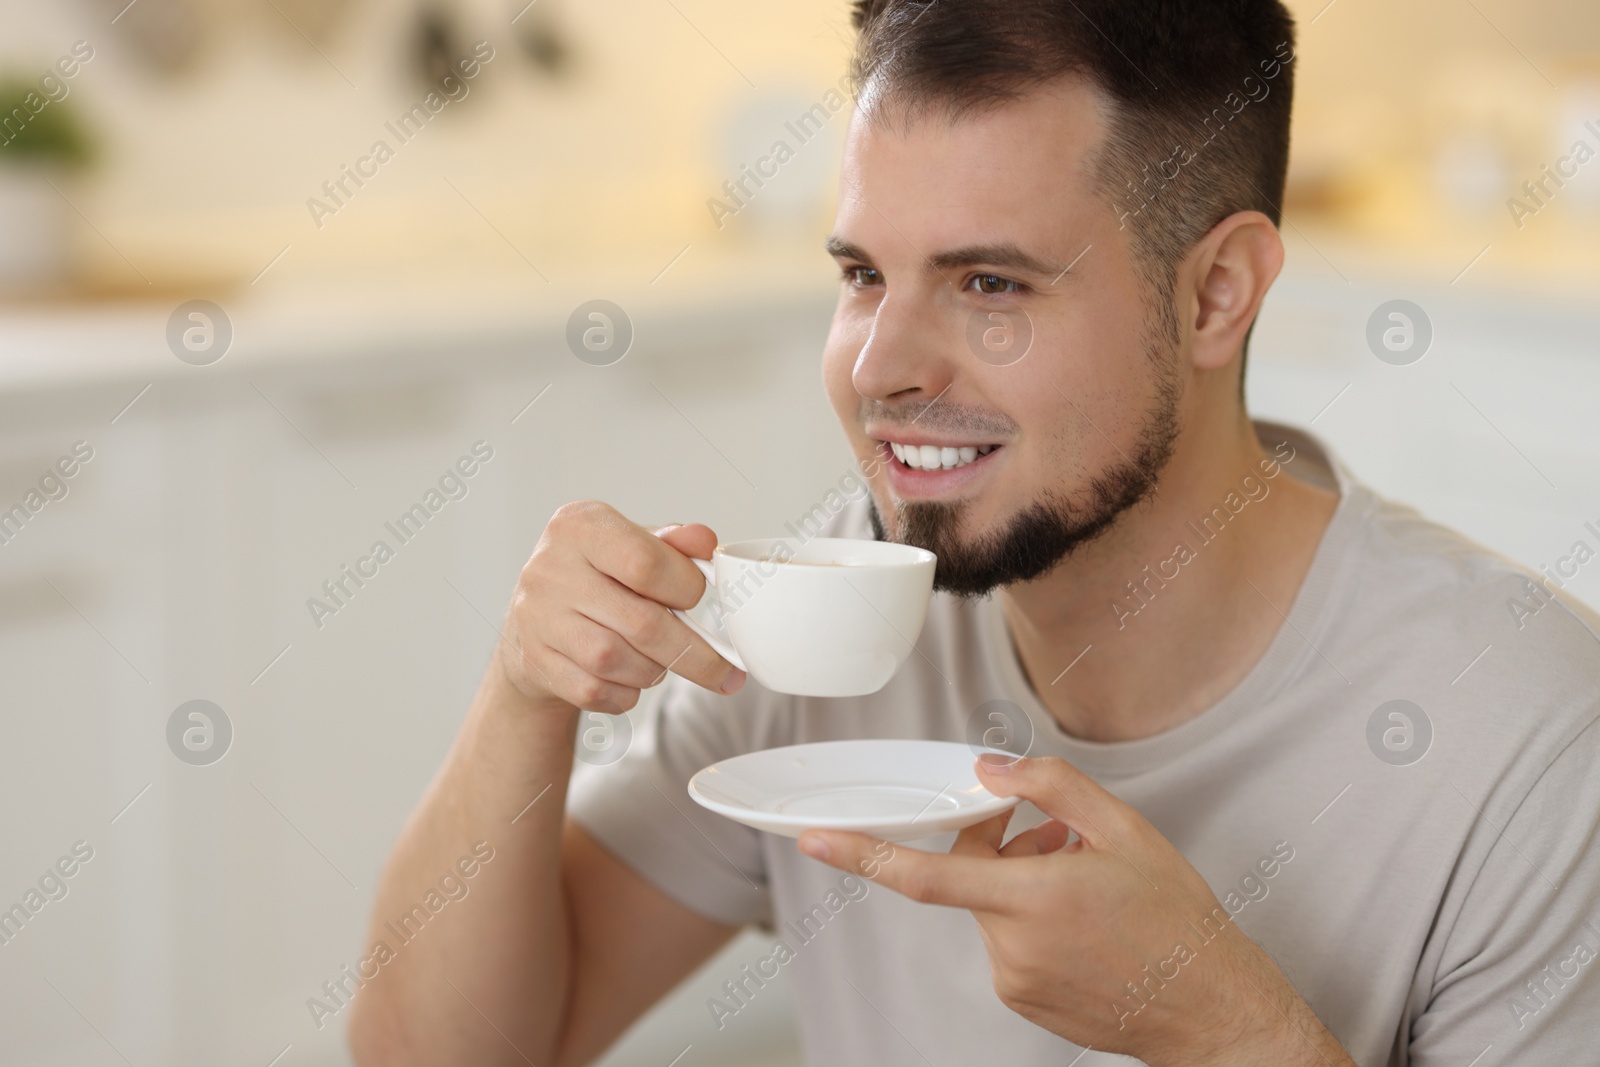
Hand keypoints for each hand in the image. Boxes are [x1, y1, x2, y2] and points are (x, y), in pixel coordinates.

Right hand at [497, 501, 744, 713]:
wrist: (534, 620)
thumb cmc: (595, 577)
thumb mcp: (631, 545)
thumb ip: (672, 545)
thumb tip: (705, 541)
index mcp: (580, 527)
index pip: (647, 563)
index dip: (686, 588)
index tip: (698, 599)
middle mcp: (551, 569)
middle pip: (641, 622)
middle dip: (693, 652)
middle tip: (724, 670)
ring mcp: (538, 617)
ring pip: (616, 661)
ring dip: (653, 671)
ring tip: (659, 661)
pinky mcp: (534, 661)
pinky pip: (594, 690)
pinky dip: (624, 693)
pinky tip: (629, 679)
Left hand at [795, 755, 1353, 1065]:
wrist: (1211, 1008)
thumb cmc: (1177, 922)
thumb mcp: (1127, 831)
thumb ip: (1051, 788)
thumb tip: (992, 770)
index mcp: (1035, 901)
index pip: (926, 875)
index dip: (864, 855)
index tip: (814, 840)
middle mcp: (1013, 946)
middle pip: (971, 876)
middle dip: (1000, 844)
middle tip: (1054, 834)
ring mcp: (1015, 981)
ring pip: (990, 907)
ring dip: (1019, 880)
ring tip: (1081, 877)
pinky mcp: (1023, 1001)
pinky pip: (1006, 939)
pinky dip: (1029, 916)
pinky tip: (1078, 915)